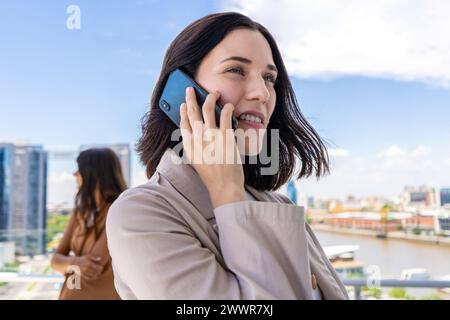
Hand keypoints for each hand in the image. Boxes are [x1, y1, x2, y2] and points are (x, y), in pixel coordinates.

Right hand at [71, 255, 103, 280]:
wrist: (73, 263)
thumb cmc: (82, 259)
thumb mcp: (88, 256)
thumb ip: (94, 258)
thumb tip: (100, 259)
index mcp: (88, 263)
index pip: (97, 267)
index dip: (100, 268)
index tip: (102, 267)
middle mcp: (86, 268)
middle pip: (95, 272)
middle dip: (99, 272)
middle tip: (100, 271)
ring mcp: (83, 272)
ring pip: (92, 275)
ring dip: (96, 275)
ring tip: (98, 274)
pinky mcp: (81, 275)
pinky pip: (88, 278)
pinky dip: (92, 278)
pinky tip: (95, 277)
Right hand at [180, 87, 244, 208]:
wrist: (223, 187)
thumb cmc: (213, 177)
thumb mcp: (198, 162)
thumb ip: (197, 147)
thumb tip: (200, 133)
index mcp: (190, 146)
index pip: (183, 124)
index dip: (183, 111)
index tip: (183, 104)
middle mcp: (198, 139)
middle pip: (192, 112)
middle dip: (191, 98)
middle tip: (191, 89)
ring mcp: (211, 137)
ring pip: (207, 109)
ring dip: (211, 98)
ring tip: (215, 93)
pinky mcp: (225, 136)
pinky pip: (225, 116)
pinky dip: (227, 108)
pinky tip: (229, 106)